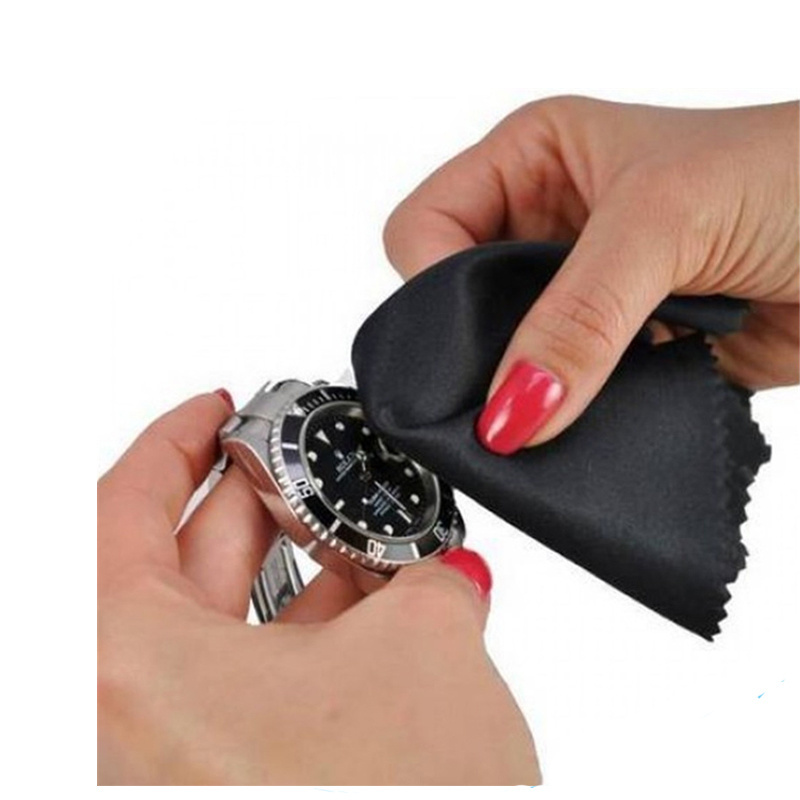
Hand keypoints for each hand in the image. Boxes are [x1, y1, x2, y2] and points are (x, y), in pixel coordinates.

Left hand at [98, 392, 540, 784]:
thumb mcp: (428, 651)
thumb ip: (436, 582)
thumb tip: (447, 572)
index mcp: (122, 673)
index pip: (118, 505)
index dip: (175, 439)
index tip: (217, 408)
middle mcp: (123, 728)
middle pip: (175, 565)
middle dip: (258, 504)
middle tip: (308, 466)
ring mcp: (167, 767)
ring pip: (219, 633)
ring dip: (295, 578)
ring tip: (356, 540)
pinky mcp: (223, 786)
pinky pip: (247, 691)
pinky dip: (305, 644)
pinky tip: (365, 616)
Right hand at [384, 97, 798, 453]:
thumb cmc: (792, 175)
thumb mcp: (663, 220)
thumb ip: (577, 318)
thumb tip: (509, 413)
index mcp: (534, 159)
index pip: (426, 228)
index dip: (431, 286)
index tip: (463, 344)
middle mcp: (546, 224)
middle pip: (458, 302)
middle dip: (473, 352)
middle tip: (500, 400)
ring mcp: (582, 293)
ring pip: (508, 357)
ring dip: (527, 392)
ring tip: (552, 416)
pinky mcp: (618, 351)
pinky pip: (563, 397)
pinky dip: (569, 421)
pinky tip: (589, 427)